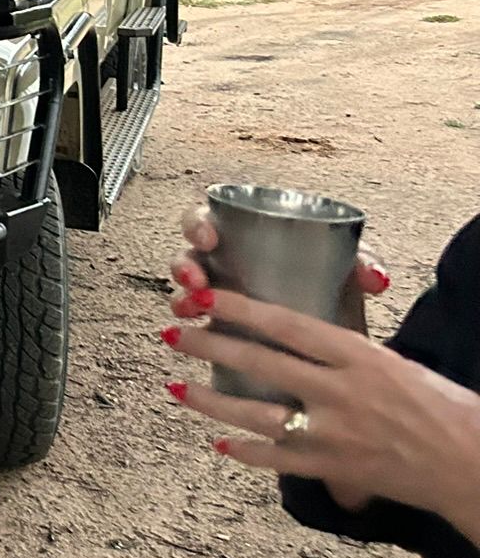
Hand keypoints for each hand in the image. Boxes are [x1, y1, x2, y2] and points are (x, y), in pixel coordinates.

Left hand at [162, 289, 479, 525]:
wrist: (470, 462)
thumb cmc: (435, 404)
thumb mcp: (389, 361)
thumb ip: (338, 350)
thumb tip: (289, 331)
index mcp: (358, 357)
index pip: (287, 325)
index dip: (240, 309)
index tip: (205, 297)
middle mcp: (343, 393)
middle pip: (262, 364)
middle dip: (210, 347)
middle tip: (172, 333)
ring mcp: (336, 434)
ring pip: (258, 415)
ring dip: (211, 402)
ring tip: (175, 386)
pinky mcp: (336, 470)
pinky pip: (279, 460)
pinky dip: (246, 452)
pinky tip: (219, 442)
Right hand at [169, 203, 388, 322]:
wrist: (340, 337)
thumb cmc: (333, 284)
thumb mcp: (344, 268)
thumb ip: (360, 265)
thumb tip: (376, 278)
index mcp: (244, 235)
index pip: (208, 220)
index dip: (198, 225)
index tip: (208, 239)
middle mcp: (225, 263)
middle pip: (190, 255)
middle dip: (185, 265)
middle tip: (194, 280)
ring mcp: (220, 297)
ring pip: (187, 292)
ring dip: (182, 298)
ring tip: (188, 310)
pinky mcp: (222, 330)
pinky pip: (197, 327)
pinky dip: (193, 329)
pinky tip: (195, 337)